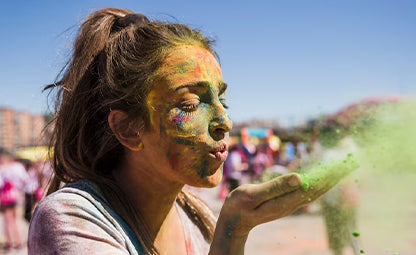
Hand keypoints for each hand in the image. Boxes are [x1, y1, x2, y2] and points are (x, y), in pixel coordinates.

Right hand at [210, 154, 358, 254]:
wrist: (234, 222)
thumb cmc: (239, 206)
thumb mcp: (253, 195)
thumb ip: (276, 187)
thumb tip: (301, 177)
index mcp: (287, 200)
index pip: (315, 186)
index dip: (330, 174)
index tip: (345, 163)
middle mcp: (293, 204)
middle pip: (320, 188)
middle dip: (336, 175)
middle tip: (352, 161)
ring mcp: (290, 204)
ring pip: (316, 190)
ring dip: (330, 178)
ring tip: (342, 167)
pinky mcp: (286, 202)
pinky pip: (308, 191)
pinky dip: (319, 182)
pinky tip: (322, 177)